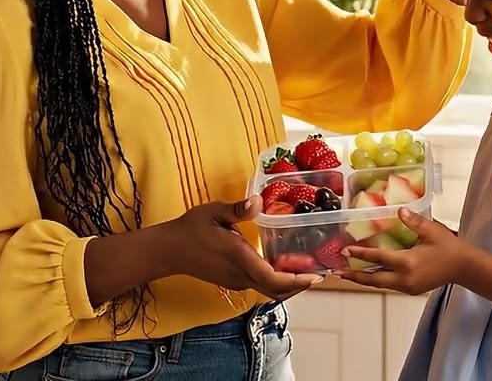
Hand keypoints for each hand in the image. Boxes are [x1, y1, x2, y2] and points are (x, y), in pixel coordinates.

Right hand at [166, 196, 322, 300]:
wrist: (169, 250)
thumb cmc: (191, 228)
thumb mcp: (213, 211)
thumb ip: (237, 209)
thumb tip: (257, 200)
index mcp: (239, 258)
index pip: (272, 280)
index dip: (296, 281)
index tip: (316, 276)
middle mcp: (240, 275)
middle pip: (277, 291)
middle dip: (301, 285)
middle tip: (322, 273)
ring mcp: (237, 281)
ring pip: (270, 291)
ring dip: (291, 284)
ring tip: (310, 270)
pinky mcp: (234, 281)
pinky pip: (261, 286)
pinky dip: (279, 281)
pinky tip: (287, 267)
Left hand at [334, 208, 469, 295]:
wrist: (463, 267)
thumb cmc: (448, 247)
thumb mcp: (432, 231)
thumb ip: (414, 221)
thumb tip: (400, 210)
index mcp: (407, 262)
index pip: (378, 258)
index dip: (360, 255)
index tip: (345, 252)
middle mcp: (404, 278)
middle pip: (373, 279)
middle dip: (354, 276)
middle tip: (336, 272)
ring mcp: (407, 286)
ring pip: (380, 284)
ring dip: (364, 279)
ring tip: (347, 275)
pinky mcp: (411, 289)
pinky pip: (389, 284)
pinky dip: (377, 279)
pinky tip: (370, 274)